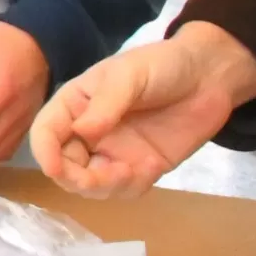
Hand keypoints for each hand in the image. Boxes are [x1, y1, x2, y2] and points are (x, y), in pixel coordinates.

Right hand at [31, 23, 255, 197]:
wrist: (210, 76)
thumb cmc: (162, 65)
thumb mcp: (130, 75)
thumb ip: (106, 104)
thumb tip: (81, 133)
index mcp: (75, 105)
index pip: (46, 132)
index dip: (44, 152)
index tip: (54, 168)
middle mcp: (88, 133)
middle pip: (65, 166)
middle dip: (76, 178)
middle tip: (100, 178)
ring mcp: (114, 152)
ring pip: (92, 185)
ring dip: (105, 187)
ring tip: (132, 171)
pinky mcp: (142, 167)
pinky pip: (126, 189)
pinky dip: (134, 187)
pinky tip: (153, 166)